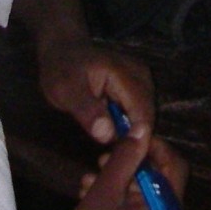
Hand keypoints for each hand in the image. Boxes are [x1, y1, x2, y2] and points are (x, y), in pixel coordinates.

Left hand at [38, 38, 154, 145]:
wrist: (63, 50)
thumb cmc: (61, 69)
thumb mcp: (65, 91)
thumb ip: (87, 111)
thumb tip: (107, 135)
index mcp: (124, 73)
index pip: (143, 114)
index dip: (136, 141)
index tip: (119, 160)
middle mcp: (140, 74)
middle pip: (149, 116)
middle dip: (134, 138)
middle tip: (111, 156)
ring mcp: (142, 78)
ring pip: (147, 115)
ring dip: (133, 132)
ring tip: (110, 143)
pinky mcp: (139, 84)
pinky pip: (141, 110)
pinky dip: (130, 124)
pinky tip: (113, 129)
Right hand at [46, 134, 186, 209]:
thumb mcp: (105, 191)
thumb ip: (126, 158)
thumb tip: (143, 128)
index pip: (176, 168)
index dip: (155, 147)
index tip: (131, 135)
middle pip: (160, 183)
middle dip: (131, 166)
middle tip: (104, 157)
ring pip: (145, 198)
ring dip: (119, 183)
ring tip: (90, 178)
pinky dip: (120, 203)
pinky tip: (91, 196)